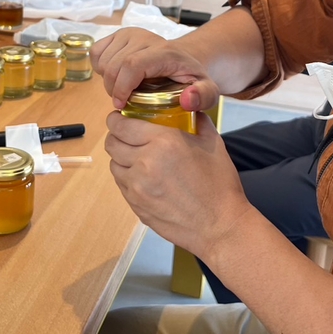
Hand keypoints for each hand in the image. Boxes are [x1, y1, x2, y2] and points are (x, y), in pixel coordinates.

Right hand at [91, 27, 220, 109]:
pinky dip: (100, 68)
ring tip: (124, 88)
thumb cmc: (190, 78)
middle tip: (125, 100)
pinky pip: (96, 53)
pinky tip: (117, 76)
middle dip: (114, 89)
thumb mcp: (207, 91)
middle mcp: (144, 37)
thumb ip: (204, 96)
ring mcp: (129, 33)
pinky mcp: (117, 34)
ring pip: (103, 61)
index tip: (121, 105)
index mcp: (164, 51)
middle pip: (114, 66)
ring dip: (108, 80)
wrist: (182, 59)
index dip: (122, 87)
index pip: (132, 65)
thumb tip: (187, 99)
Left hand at [104, 110, 254, 257]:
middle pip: (112, 144)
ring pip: (113, 165)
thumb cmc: (220, 184)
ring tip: (135, 157)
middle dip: (116, 136)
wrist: (220, 227)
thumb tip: (189, 106)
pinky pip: (122, 184)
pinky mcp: (136, 205)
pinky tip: (142, 177)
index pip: (121, 126)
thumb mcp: (213, 144)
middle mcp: (144, 162)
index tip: (119, 118)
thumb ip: (198, 120)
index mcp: (163, 142)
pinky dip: (127, 177)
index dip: (116, 120)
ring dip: (120, 158)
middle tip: (126, 135)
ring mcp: (137, 187)